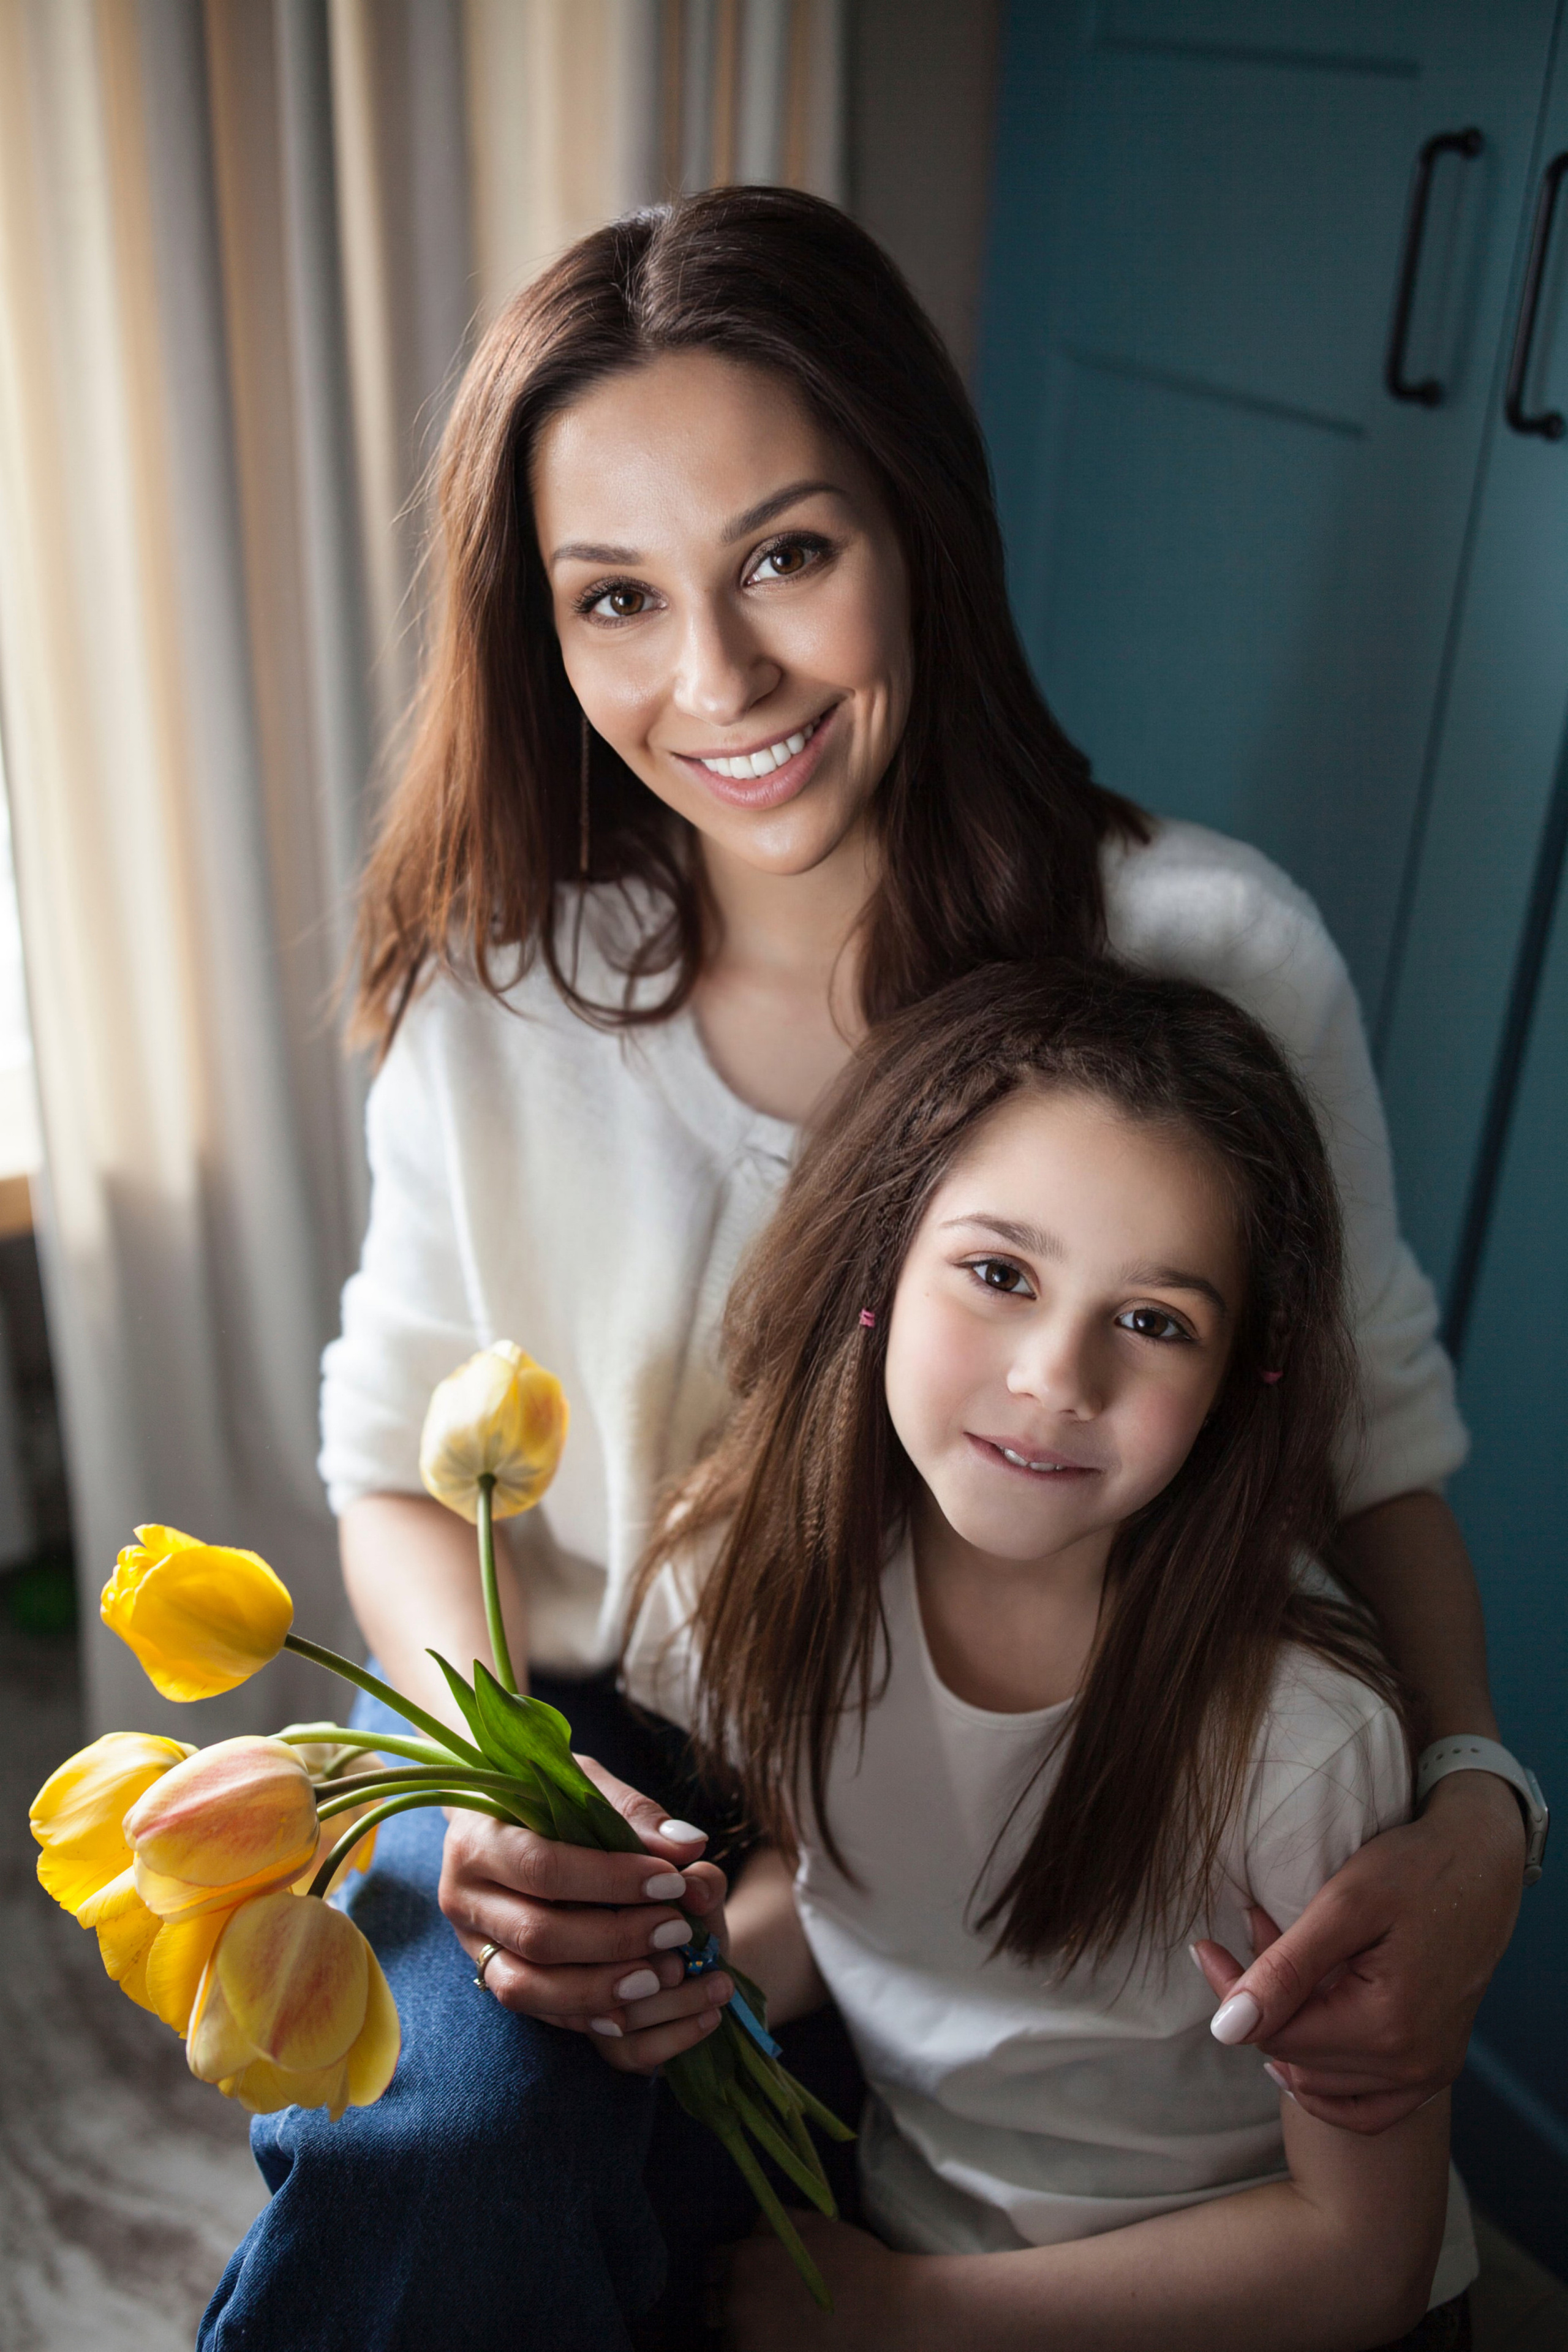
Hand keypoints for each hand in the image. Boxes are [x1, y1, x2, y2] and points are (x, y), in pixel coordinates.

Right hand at [438, 1753, 733, 2073]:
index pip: (544, 1868)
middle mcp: (462, 1896)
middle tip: (677, 1931)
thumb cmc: (544, 1795)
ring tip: (658, 1977)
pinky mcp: (487, 1975)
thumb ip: (633, 1814)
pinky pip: (533, 2011)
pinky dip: (583, 2014)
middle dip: (615, 1939)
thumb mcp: (584, 1784)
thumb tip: (688, 1846)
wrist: (495, 1820)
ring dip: (598, 1989)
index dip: (610, 1881)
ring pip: (526, 1987)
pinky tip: (630, 2008)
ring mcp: (470, 1943)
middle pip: (537, 1934)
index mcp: (476, 1838)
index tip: (672, 1882)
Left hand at [725, 2216, 919, 2349]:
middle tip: (764, 2308)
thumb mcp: (811, 2224)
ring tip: (780, 2330)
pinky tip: (790, 2344)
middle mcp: (737, 2305)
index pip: (712, 2266)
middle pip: (712, 2306)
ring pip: (730, 2339)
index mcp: (744, 2261)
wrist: (890, 2316)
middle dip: (731, 2303)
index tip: (748, 2279)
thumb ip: (769, 2223)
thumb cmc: (855, 2265)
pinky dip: (760, 2349)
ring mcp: (747, 2344)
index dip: (731, 2270)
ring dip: (746, 2333)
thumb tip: (749, 2233)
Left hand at [1193, 1773, 1524, 2130]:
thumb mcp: (1343, 1906)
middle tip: (1252, 1937)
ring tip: (1276, 1966)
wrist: (1480, 1864)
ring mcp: (1428, 2073)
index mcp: (1388, 2028)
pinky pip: (1368, 2109)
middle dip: (1262, 2003)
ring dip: (1289, 2029)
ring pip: (1322, 2081)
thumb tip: (1225, 2028)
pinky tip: (1301, 2051)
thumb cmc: (1414, 1870)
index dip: (1234, 1995)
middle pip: (1296, 2057)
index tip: (1206, 1948)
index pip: (1276, 2035)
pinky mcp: (1434, 2067)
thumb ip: (1284, 1970)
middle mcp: (1413, 2066)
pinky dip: (1328, 2087)